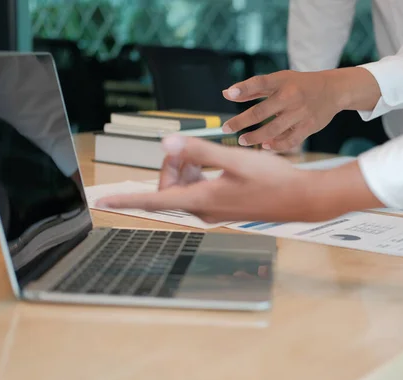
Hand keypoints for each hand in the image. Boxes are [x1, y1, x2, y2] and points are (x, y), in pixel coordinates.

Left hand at [95, 135, 381, 222]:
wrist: (301, 199)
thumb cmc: (272, 181)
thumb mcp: (234, 160)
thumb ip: (199, 152)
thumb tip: (166, 144)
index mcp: (201, 200)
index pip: (153, 201)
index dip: (125, 199)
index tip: (101, 202)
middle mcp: (202, 210)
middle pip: (167, 189)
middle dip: (172, 166)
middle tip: (191, 148)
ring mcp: (212, 211)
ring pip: (183, 189)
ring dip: (187, 169)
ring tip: (207, 154)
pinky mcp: (222, 207)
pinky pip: (197, 191)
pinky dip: (198, 175)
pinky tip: (216, 164)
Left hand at [221, 68, 379, 151]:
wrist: (333, 90)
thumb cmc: (299, 85)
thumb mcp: (279, 80)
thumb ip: (253, 89)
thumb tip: (227, 94)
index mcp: (282, 81)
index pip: (261, 82)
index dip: (244, 88)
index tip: (230, 94)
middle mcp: (291, 96)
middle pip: (262, 111)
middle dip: (241, 121)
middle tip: (226, 128)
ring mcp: (301, 113)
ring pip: (273, 129)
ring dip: (255, 137)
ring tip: (243, 141)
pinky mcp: (309, 127)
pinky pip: (289, 140)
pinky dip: (276, 145)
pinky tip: (265, 146)